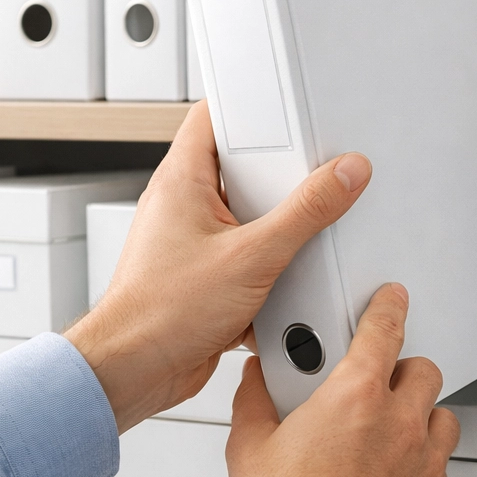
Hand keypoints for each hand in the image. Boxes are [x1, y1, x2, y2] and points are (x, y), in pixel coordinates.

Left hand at [65, 100, 372, 432]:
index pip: (213, 116)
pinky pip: (245, 257)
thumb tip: (342, 176)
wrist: (134, 371)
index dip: (251, 105)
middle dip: (279, 176)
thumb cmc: (160, 312)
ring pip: (246, 217)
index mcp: (181, 179)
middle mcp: (181, 205)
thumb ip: (305, 213)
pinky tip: (283, 280)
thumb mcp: (253, 256)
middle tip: (311, 176)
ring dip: (275, 230)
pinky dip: (267, 267)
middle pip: (240, 167)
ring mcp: (190, 241)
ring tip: (298, 235)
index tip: (289, 107)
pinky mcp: (202, 276)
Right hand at [225, 283, 460, 476]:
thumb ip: (255, 400)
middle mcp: (399, 423)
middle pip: (422, 371)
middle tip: (376, 387)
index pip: (383, 330)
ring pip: (442, 418)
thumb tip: (256, 379)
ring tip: (390, 434)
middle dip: (401, 372)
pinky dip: (421, 466)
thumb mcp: (249, 448)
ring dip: (420, 418)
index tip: (392, 299)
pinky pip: (440, 469)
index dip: (389, 306)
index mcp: (354, 396)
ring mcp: (423, 464)